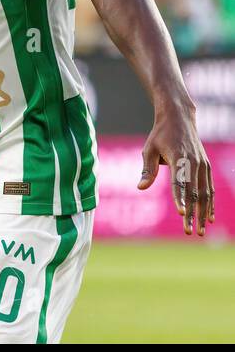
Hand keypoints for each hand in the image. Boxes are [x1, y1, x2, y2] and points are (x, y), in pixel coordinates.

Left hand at [138, 106, 214, 235]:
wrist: (179, 119)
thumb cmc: (159, 135)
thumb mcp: (149, 149)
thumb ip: (148, 169)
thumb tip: (141, 187)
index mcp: (180, 158)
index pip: (180, 183)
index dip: (181, 199)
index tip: (182, 215)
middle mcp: (195, 163)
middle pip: (195, 192)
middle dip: (194, 213)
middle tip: (191, 232)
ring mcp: (203, 165)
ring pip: (205, 193)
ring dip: (204, 212)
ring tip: (201, 230)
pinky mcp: (206, 166)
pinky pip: (209, 188)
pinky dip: (210, 203)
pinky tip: (210, 217)